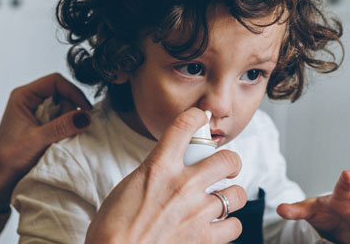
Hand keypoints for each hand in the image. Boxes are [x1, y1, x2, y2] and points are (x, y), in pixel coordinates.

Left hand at [0, 73, 92, 211]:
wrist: (0, 180)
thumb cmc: (9, 159)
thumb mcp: (37, 140)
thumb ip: (61, 126)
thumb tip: (86, 116)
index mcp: (22, 96)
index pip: (55, 81)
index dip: (73, 93)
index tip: (86, 110)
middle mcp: (29, 100)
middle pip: (62, 93)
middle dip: (70, 111)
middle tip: (67, 131)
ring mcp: (35, 112)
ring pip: (63, 107)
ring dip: (67, 122)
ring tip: (59, 139)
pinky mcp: (40, 124)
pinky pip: (60, 120)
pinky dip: (64, 129)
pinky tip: (59, 141)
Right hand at [86, 107, 247, 243]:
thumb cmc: (112, 228)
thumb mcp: (127, 188)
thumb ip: (153, 175)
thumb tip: (166, 172)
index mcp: (158, 167)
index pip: (184, 126)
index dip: (196, 116)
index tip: (199, 118)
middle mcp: (182, 185)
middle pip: (228, 159)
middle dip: (230, 163)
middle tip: (225, 169)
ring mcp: (197, 212)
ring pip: (236, 195)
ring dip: (230, 197)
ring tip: (220, 201)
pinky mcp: (205, 238)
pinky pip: (234, 227)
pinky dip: (227, 227)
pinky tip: (216, 227)